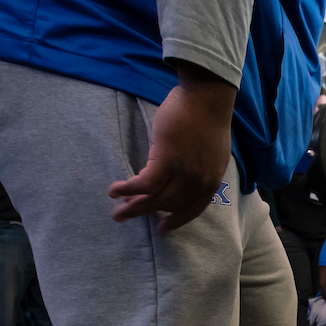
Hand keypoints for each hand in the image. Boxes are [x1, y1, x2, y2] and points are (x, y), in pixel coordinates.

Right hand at [109, 62, 236, 232]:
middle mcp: (199, 181)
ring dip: (133, 206)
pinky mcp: (166, 159)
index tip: (162, 228)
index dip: (176, 220)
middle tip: (126, 215)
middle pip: (168, 205)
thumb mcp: (211, 151)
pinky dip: (127, 189)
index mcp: (211, 180)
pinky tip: (114, 191)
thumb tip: (182, 175)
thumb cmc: (207, 118)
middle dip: (145, 212)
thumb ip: (199, 167)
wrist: (207, 97)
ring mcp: (184, 172)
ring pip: (155, 198)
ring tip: (117, 210)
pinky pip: (144, 183)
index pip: (193, 209)